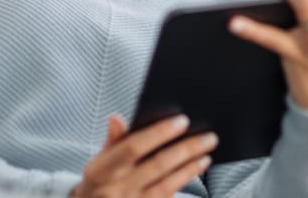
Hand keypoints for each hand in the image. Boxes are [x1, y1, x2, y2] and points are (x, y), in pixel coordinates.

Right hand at [72, 114, 215, 197]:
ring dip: (190, 168)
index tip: (182, 120)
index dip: (158, 133)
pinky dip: (183, 182)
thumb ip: (112, 140)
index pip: (133, 146)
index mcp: (102, 170)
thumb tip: (116, 117)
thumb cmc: (100, 183)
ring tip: (206, 154)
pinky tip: (195, 170)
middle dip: (185, 150)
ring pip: (167, 185)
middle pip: (158, 166)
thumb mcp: (98, 161)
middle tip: (208, 137)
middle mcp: (117, 189)